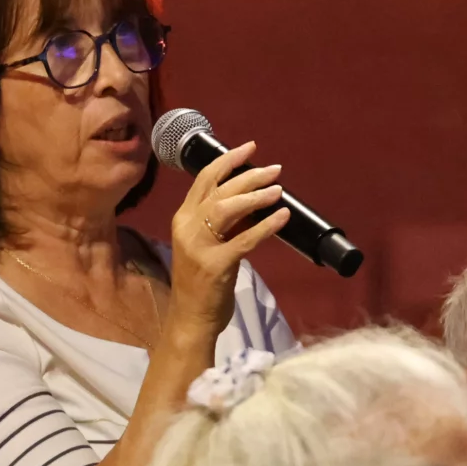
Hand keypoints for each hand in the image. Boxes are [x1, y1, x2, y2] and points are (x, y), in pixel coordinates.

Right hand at [167, 140, 289, 334]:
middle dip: (248, 175)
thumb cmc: (201, 281)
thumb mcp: (205, 244)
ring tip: (278, 188)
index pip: (204, 180)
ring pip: (227, 208)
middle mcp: (187, 227)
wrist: (190, 318)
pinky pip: (245, 240)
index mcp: (183, 219)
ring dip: (255, 195)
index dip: (228, 160)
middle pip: (219, 190)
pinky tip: (283, 216)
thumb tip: (255, 199)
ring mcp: (199, 246)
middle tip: (275, 169)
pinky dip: (266, 226)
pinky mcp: (215, 265)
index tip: (250, 147)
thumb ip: (223, 223)